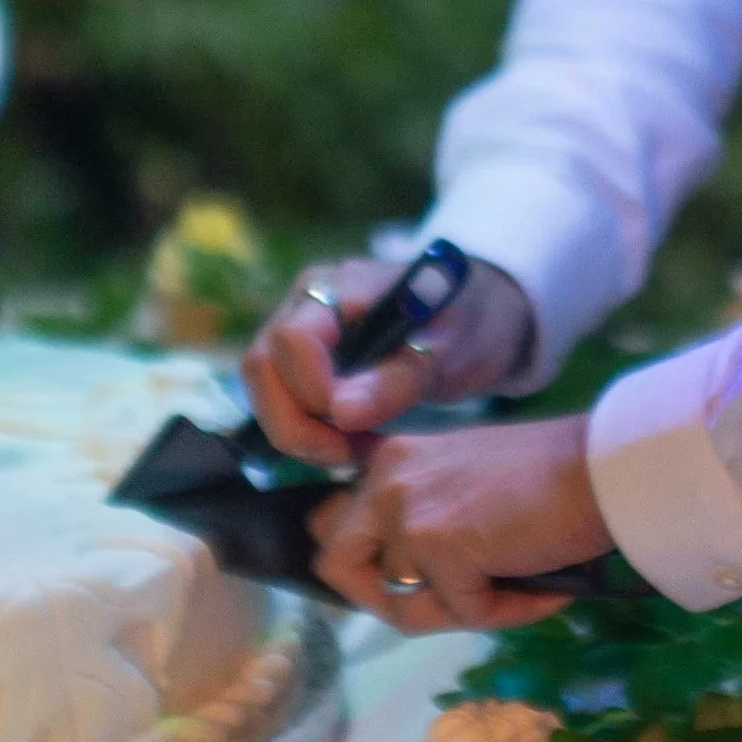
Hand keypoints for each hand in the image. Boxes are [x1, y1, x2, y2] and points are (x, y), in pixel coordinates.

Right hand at [241, 253, 533, 463]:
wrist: (480, 316)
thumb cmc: (471, 321)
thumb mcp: (452, 350)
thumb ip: (399, 378)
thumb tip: (341, 414)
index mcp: (344, 286)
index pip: (293, 340)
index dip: (311, 391)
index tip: (353, 426)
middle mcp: (308, 301)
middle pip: (261, 366)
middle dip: (294, 425)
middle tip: (349, 455)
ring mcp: (300, 329)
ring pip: (263, 388)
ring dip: (298, 434)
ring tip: (355, 452)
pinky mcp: (302, 361)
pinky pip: (280, 400)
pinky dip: (305, 433)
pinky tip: (350, 445)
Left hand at [310, 416, 607, 632]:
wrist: (603, 468)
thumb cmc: (550, 476)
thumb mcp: (464, 486)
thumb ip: (423, 517)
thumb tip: (401, 581)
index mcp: (390, 459)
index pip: (335, 525)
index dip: (366, 563)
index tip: (414, 580)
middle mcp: (385, 478)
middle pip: (336, 563)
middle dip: (382, 597)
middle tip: (443, 601)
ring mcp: (406, 512)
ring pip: (400, 605)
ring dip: (455, 612)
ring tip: (511, 592)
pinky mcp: (438, 546)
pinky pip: (459, 614)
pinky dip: (504, 613)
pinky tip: (542, 591)